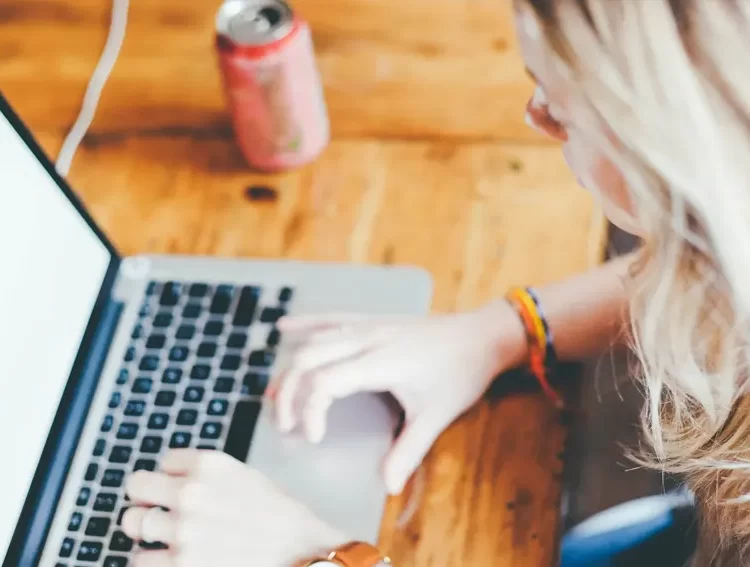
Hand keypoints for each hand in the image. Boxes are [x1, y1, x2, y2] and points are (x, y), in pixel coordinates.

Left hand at [122, 449, 346, 566]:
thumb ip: (204, 474)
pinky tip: (174, 557)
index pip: (163, 461)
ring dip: (148, 530)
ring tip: (167, 536)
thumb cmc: (276, 514)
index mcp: (208, 464)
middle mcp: (190, 492)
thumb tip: (169, 480)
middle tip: (160, 509)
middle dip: (148, 498)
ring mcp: (182, 531)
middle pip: (136, 486)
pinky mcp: (180, 564)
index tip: (183, 486)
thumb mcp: (242, 475)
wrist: (298, 550)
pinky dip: (153, 559)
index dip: (173, 475)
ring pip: (133, 523)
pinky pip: (140, 560)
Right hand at [270, 301, 527, 494]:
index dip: (310, 411)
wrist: (483, 334)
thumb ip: (409, 451)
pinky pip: (332, 318)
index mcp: (380, 362)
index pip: (325, 382)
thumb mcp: (437, 415)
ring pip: (315, 340)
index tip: (313, 439)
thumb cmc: (461, 374)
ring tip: (275, 396)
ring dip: (291, 367)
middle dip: (289, 393)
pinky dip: (306, 323)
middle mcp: (367, 339)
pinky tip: (284, 328)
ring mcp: (368, 325)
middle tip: (285, 426)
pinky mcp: (373, 320)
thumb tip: (388, 486)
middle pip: (309, 359)